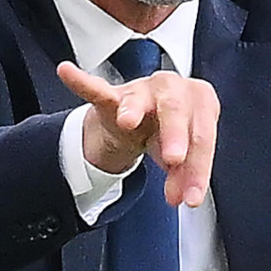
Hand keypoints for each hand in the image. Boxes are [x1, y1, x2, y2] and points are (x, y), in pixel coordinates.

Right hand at [57, 62, 219, 206]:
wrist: (140, 118)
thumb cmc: (166, 131)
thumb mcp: (178, 156)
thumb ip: (182, 176)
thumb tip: (182, 197)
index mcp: (200, 102)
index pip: (202, 134)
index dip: (199, 167)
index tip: (191, 196)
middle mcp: (173, 89)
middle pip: (177, 109)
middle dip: (176, 134)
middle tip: (175, 159)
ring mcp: (141, 91)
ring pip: (140, 98)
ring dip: (134, 110)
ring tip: (128, 121)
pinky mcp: (112, 95)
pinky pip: (96, 89)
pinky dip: (81, 82)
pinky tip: (67, 72)